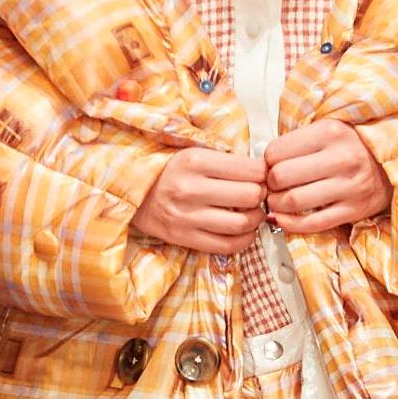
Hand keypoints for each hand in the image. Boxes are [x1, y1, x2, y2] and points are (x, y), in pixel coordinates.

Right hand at [131, 147, 265, 252]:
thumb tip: (264, 170)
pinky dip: (245, 239)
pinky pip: (227, 245)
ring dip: (255, 219)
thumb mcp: (193, 153)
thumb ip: (226, 160)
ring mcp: (187, 217)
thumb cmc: (168, 171)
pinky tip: (244, 230)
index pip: (251, 170)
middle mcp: (190, 189)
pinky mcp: (185, 238)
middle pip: (250, 195)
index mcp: (195, 162)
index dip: (264, 173)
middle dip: (261, 195)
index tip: (261, 175)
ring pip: (242, 223)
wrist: (133, 194)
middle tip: (259, 193)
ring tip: (252, 212)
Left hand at [263, 121, 390, 234]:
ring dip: (276, 204)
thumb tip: (261, 161)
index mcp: (330, 132)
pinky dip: (289, 224)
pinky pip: (312, 223)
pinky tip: (281, 219)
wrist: (392, 166)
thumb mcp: (329, 130)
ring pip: (293, 201)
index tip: (272, 164)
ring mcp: (349, 187)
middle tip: (272, 184)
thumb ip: (298, 140)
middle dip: (270, 184)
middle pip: (281, 176)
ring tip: (277, 200)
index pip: (276, 151)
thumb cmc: (352, 147)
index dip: (267, 160)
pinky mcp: (353, 210)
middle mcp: (341, 158)